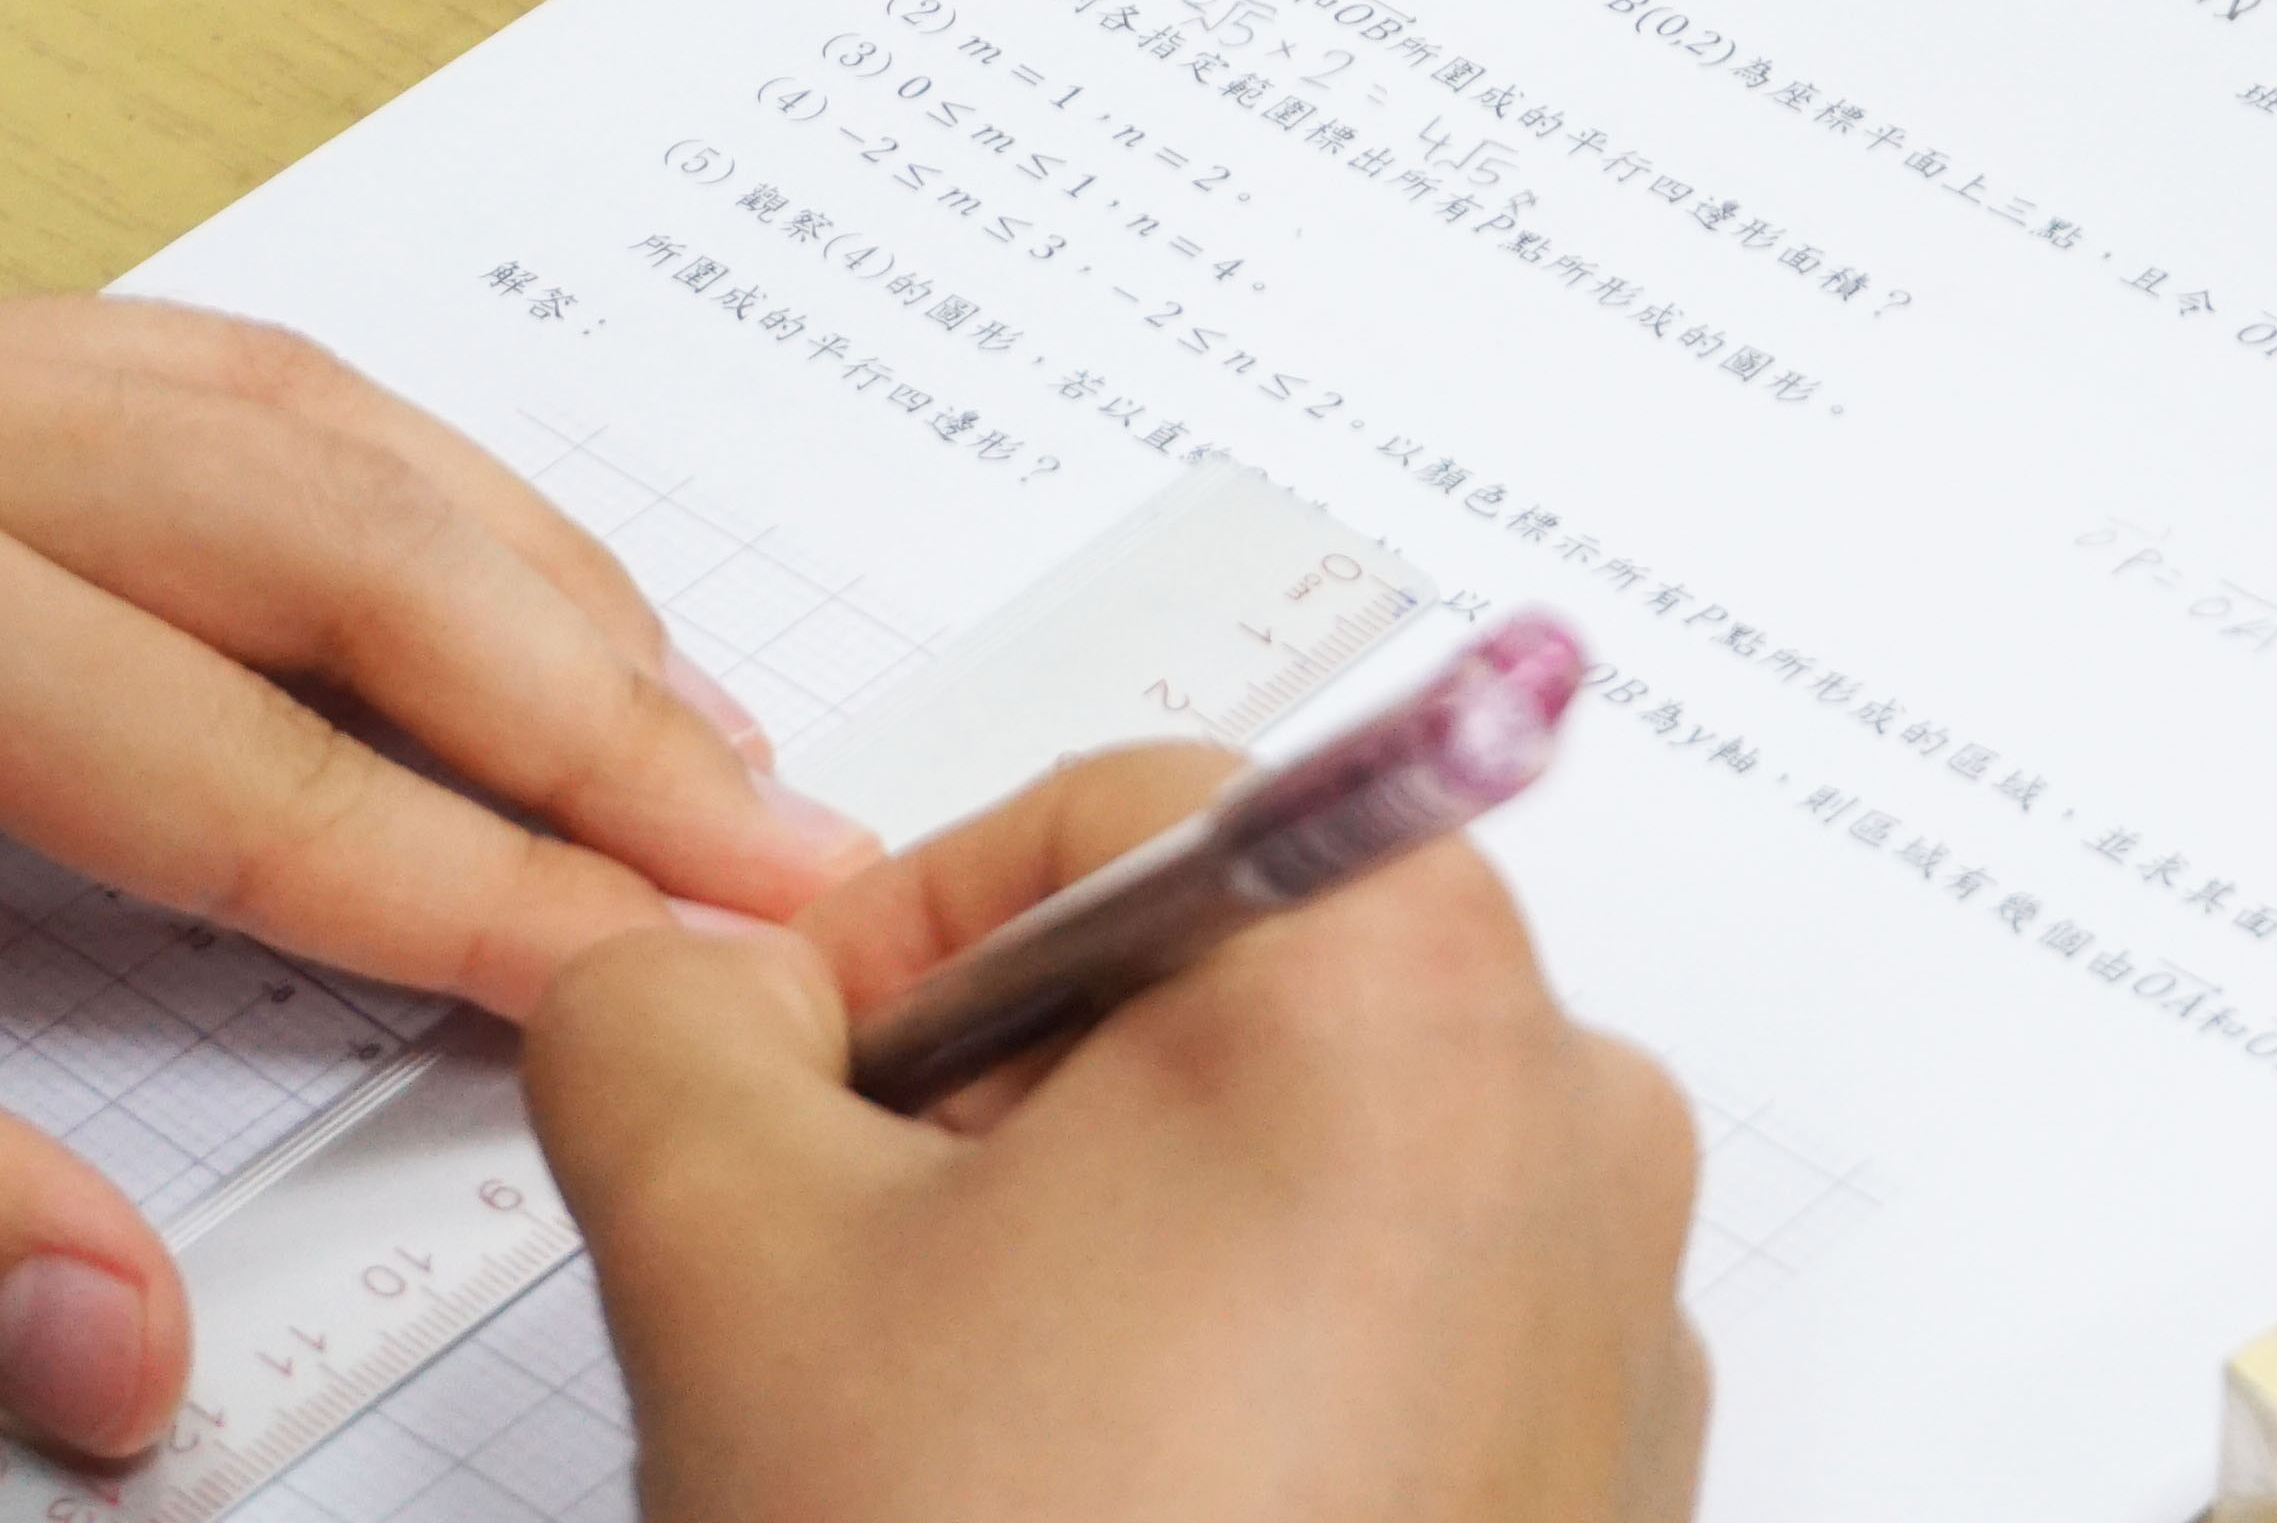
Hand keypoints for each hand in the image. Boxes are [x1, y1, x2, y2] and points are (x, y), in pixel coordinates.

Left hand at [0, 280, 879, 1455]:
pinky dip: (388, 485)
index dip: (462, 881)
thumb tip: (116, 1340)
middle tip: (779, 832)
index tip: (663, 970)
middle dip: (580, 689)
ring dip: (515, 563)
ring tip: (686, 718)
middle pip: (322, 522)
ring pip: (293, 412)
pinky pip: (204, 375)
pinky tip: (474, 577)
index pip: (221, 752)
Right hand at [530, 747, 1707, 1522]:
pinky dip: (1234, 1387)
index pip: (1119, 821)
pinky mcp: (1603, 1494)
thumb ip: (667, 1031)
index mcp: (1405, 978)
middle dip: (1009, 1116)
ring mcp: (1610, 1324)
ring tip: (972, 1434)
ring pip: (1303, 1184)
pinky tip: (1103, 1512)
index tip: (800, 1071)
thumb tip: (667, 978)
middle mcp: (1569, 1121)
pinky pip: (1395, 1345)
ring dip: (1113, 1261)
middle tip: (855, 1276)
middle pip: (1225, 1000)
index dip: (910, 936)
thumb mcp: (734, 1252)